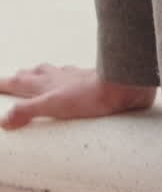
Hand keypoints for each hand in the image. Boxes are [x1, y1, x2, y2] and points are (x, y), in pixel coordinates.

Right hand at [0, 64, 156, 128]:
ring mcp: (73, 77)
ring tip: (35, 74)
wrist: (121, 84)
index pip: (17, 83)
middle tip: (11, 79)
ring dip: (40, 73)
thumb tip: (4, 120)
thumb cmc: (89, 97)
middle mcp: (57, 78)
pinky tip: (69, 77)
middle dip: (19, 77)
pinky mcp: (88, 79)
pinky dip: (63, 75)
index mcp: (45, 85)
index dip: (3, 84)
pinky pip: (70, 74)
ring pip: (51, 72)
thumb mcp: (53, 106)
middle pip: (32, 75)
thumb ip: (28, 111)